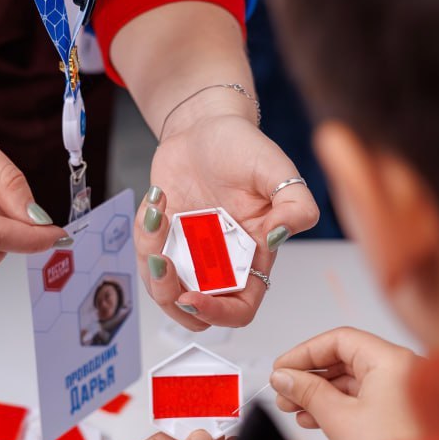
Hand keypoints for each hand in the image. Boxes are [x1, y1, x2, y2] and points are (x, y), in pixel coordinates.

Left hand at [137, 112, 318, 329]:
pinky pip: (145, 258)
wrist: (204, 125)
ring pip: (163, 289)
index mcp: (253, 257)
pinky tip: (156, 201)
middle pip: (192, 311)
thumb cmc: (243, 148)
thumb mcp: (278, 170)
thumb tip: (280, 237)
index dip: (217, 314)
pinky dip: (143, 236)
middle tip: (162, 260)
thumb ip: (295, 205)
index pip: (239, 309)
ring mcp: (189, 254)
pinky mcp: (163, 240)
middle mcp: (220, 263)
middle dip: (169, 293)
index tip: (192, 298)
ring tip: (155, 215)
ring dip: (150, 261)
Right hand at [271, 328, 422, 439]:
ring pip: (352, 382)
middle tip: (283, 391)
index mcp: (391, 361)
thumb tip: (284, 377)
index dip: (305, 352)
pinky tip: (314, 419)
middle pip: (345, 359)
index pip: (340, 340)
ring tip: (293, 409)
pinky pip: (362, 400)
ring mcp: (402, 393)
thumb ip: (308, 393)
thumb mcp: (340, 420)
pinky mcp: (398, 414)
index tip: (282, 368)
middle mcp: (400, 371)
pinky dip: (337, 406)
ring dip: (320, 393)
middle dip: (310, 376)